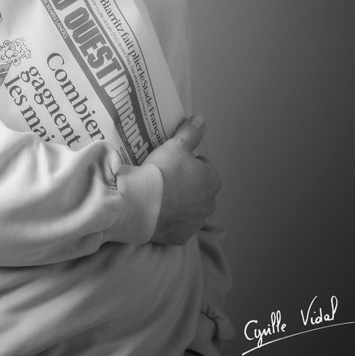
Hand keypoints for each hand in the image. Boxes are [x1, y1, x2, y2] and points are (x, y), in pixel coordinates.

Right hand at [144, 115, 219, 244]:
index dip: (185, 164)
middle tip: (161, 179)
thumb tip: (201, 119)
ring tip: (156, 195)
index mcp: (212, 181)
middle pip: (196, 190)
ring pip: (187, 209)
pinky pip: (175, 226)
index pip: (202, 167)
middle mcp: (209, 204)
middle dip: (184, 185)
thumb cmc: (162, 171)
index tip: (169, 164)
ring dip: (177, 203)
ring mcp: (195, 222)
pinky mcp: (180, 236)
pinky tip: (155, 211)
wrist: (142, 202)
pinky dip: (168, 220)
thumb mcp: (176, 145)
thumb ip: (190, 132)